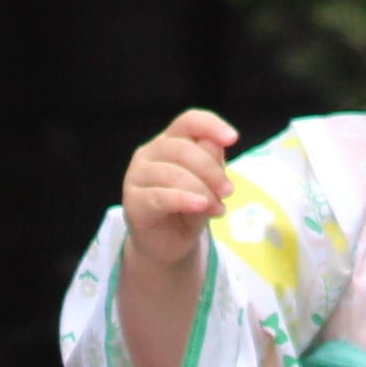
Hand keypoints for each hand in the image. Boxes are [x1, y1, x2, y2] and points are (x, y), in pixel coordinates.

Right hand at [121, 108, 236, 264]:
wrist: (169, 244)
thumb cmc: (189, 209)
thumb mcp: (209, 185)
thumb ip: (212, 164)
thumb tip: (216, 144)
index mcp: (170, 142)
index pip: (188, 122)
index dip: (210, 125)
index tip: (233, 138)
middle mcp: (150, 152)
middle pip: (182, 148)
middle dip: (211, 170)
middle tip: (228, 191)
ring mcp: (137, 175)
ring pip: (172, 173)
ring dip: (201, 191)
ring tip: (216, 208)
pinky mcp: (133, 201)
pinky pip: (160, 196)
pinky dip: (184, 200)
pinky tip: (201, 206)